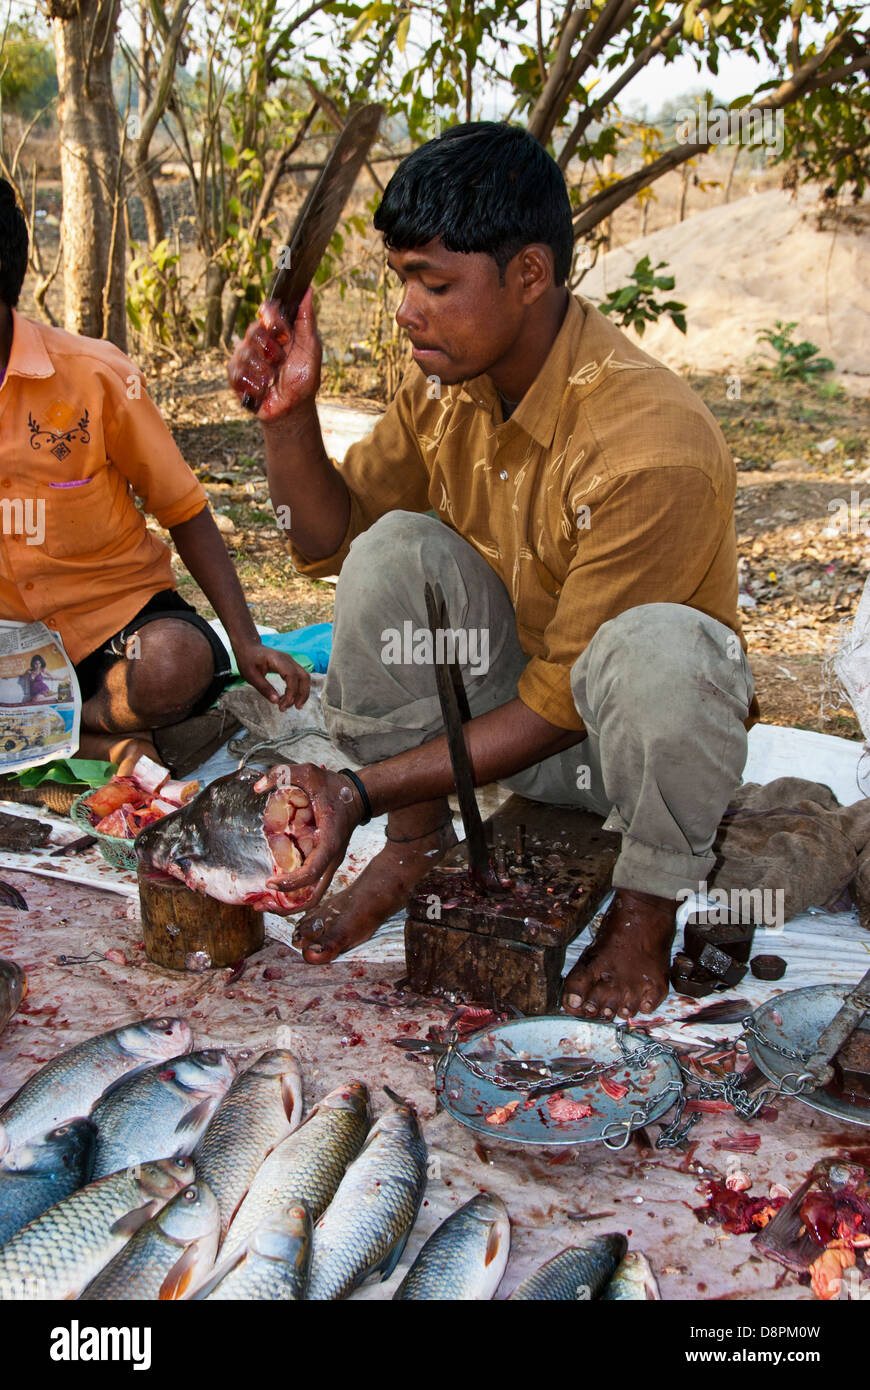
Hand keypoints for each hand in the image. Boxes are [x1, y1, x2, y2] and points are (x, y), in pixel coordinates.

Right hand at [226, 289, 321, 420]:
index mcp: (276, 330)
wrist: (292, 409)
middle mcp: (258, 340)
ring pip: (244, 352)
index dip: (272, 318)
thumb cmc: (303, 378)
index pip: (267, 310)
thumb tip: (308, 290)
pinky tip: (262, 389)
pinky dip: (253, 383)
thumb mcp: (310, 348)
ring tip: (272, 380)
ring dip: (263, 370)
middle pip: (253, 330)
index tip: (282, 333)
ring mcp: (245, 357)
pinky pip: (236, 371)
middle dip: (270, 350)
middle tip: (281, 362)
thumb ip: (306, 320)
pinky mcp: (236, 375)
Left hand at [233, 642, 310, 711]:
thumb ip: (263, 688)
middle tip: (296, 708)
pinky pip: (300, 678)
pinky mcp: (291, 666)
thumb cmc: (248, 660)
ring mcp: (291, 662)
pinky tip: (291, 698)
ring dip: (302, 692)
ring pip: (305, 678)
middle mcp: (288, 659)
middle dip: (302, 694)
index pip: (292, 676)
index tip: (283, 705)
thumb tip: (276, 701)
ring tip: (295, 705)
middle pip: (304, 677)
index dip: (291, 692)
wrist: (249, 647)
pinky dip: (299, 689)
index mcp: (277, 659)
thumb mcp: (250, 675)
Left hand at [254, 762, 363, 906]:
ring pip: (312, 896)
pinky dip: (293, 892)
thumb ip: (282, 773)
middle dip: (287, 907)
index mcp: (329, 842)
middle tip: (260, 906)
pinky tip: (275, 889)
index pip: (313, 872)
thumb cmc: (336, 788)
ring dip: (289, 904)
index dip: (292, 882)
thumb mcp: (310, 773)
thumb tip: (257, 787)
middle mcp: (331, 859)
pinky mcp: (325, 863)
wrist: (360, 796)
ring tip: (263, 904)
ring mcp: (329, 863)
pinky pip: (310, 886)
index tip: (270, 883)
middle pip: (313, 896)